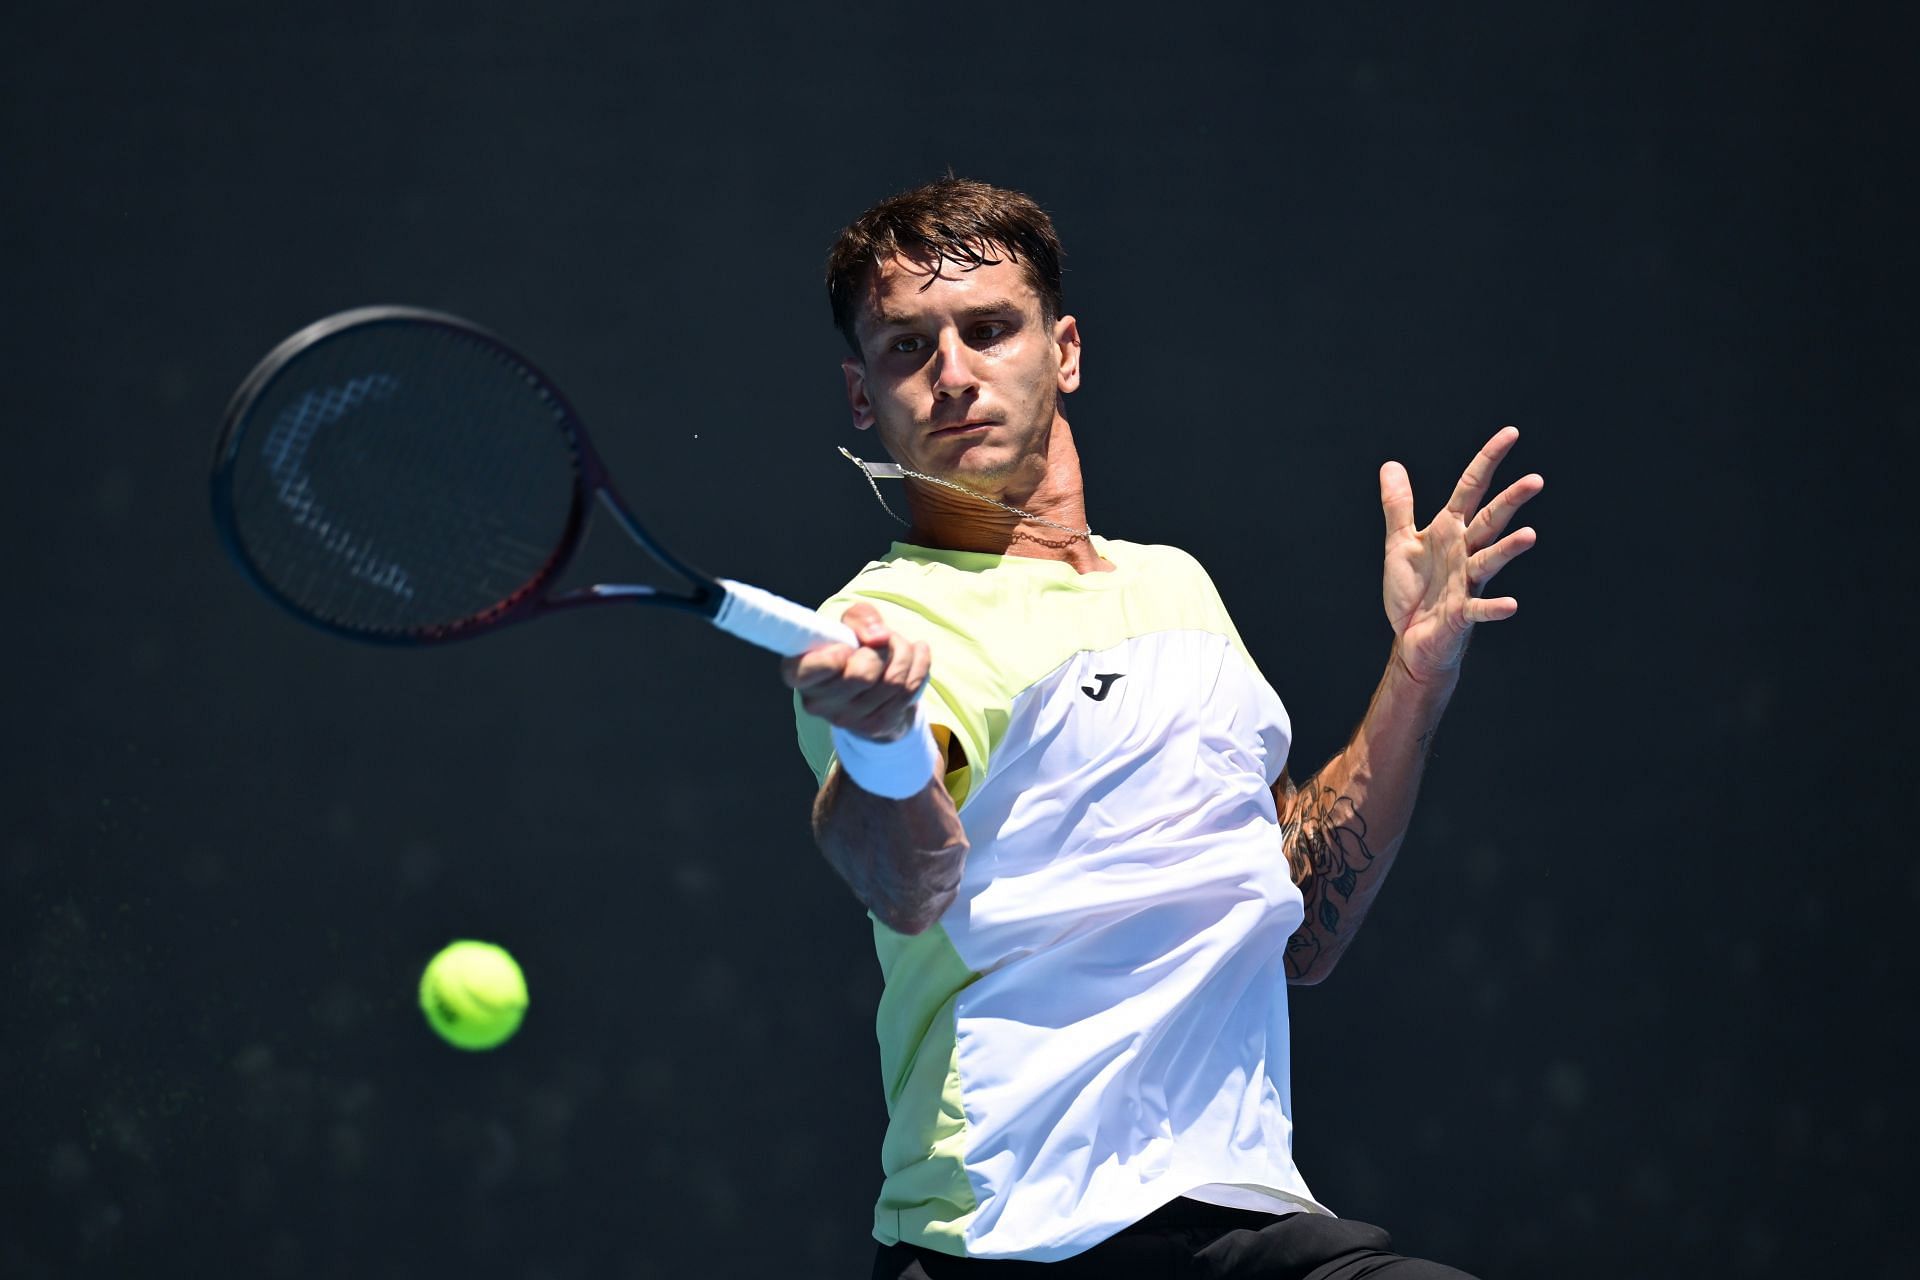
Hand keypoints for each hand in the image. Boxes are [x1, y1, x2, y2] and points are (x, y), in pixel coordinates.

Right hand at [780, 602, 930, 741]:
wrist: (873, 685)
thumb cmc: (853, 648)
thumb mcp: (850, 623)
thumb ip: (861, 618)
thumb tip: (879, 638)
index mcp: (798, 674)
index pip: (811, 670)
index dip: (834, 656)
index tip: (847, 648)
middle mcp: (817, 703)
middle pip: (862, 675)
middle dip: (881, 649)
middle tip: (882, 643)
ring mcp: (847, 720)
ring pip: (892, 682)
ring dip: (904, 653)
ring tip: (901, 646)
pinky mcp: (876, 726)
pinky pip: (909, 691)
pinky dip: (919, 665)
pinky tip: (918, 655)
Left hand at [1379, 426, 1541, 681]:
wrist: (1412, 640)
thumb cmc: (1413, 592)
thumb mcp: (1401, 542)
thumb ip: (1398, 505)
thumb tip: (1391, 464)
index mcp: (1449, 530)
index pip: (1471, 488)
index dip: (1488, 460)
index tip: (1511, 433)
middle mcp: (1464, 552)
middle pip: (1490, 520)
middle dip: (1510, 501)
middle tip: (1535, 480)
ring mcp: (1466, 582)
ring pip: (1490, 560)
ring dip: (1508, 549)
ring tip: (1529, 535)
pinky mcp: (1462, 613)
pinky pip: (1480, 609)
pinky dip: (1494, 608)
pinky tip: (1510, 605)